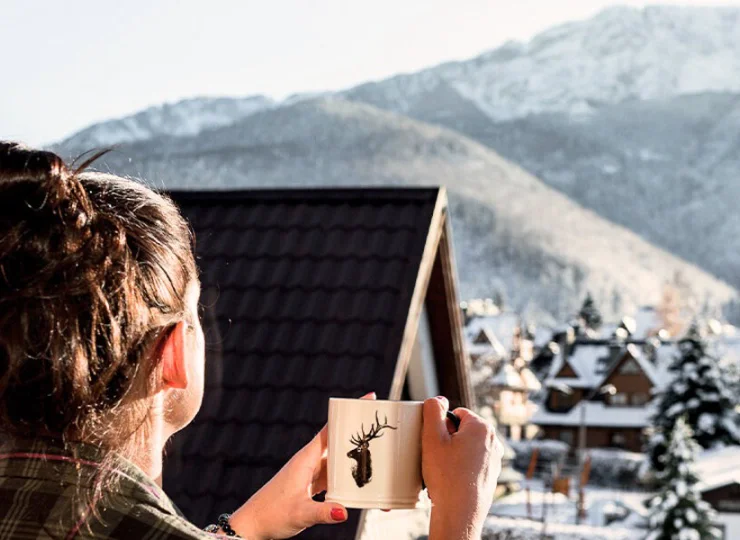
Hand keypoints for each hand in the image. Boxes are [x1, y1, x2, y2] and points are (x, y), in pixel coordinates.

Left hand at [227, 392, 375, 538]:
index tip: (365, 399)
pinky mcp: (310, 485)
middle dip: (358, 435)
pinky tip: (358, 482)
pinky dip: (346, 477)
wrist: (253, 525)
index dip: (348, 414)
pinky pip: (333, 476)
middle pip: (338, 442)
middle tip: (379, 429)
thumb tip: (344, 511)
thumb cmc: (270, 515)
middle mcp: (309, 462)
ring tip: (375, 455)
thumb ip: (323, 513)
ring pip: (337, 460)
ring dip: (354, 458)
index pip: (330, 429)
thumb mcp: (300, 513)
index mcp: (306, 459)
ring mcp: (310, 473)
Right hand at [421, 396, 502, 539]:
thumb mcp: (432, 437)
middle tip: (438, 457)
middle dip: (448, 439)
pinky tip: (452, 480)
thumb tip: (438, 399)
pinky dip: (461, 468)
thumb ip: (433, 410)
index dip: (441, 426)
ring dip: (454, 454)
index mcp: (482, 427)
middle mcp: (493, 441)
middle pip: (463, 430)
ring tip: (445, 470)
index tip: (436, 442)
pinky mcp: (491, 475)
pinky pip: (472, 463)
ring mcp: (494, 460)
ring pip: (467, 447)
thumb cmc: (446, 476)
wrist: (459, 512)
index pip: (456, 414)